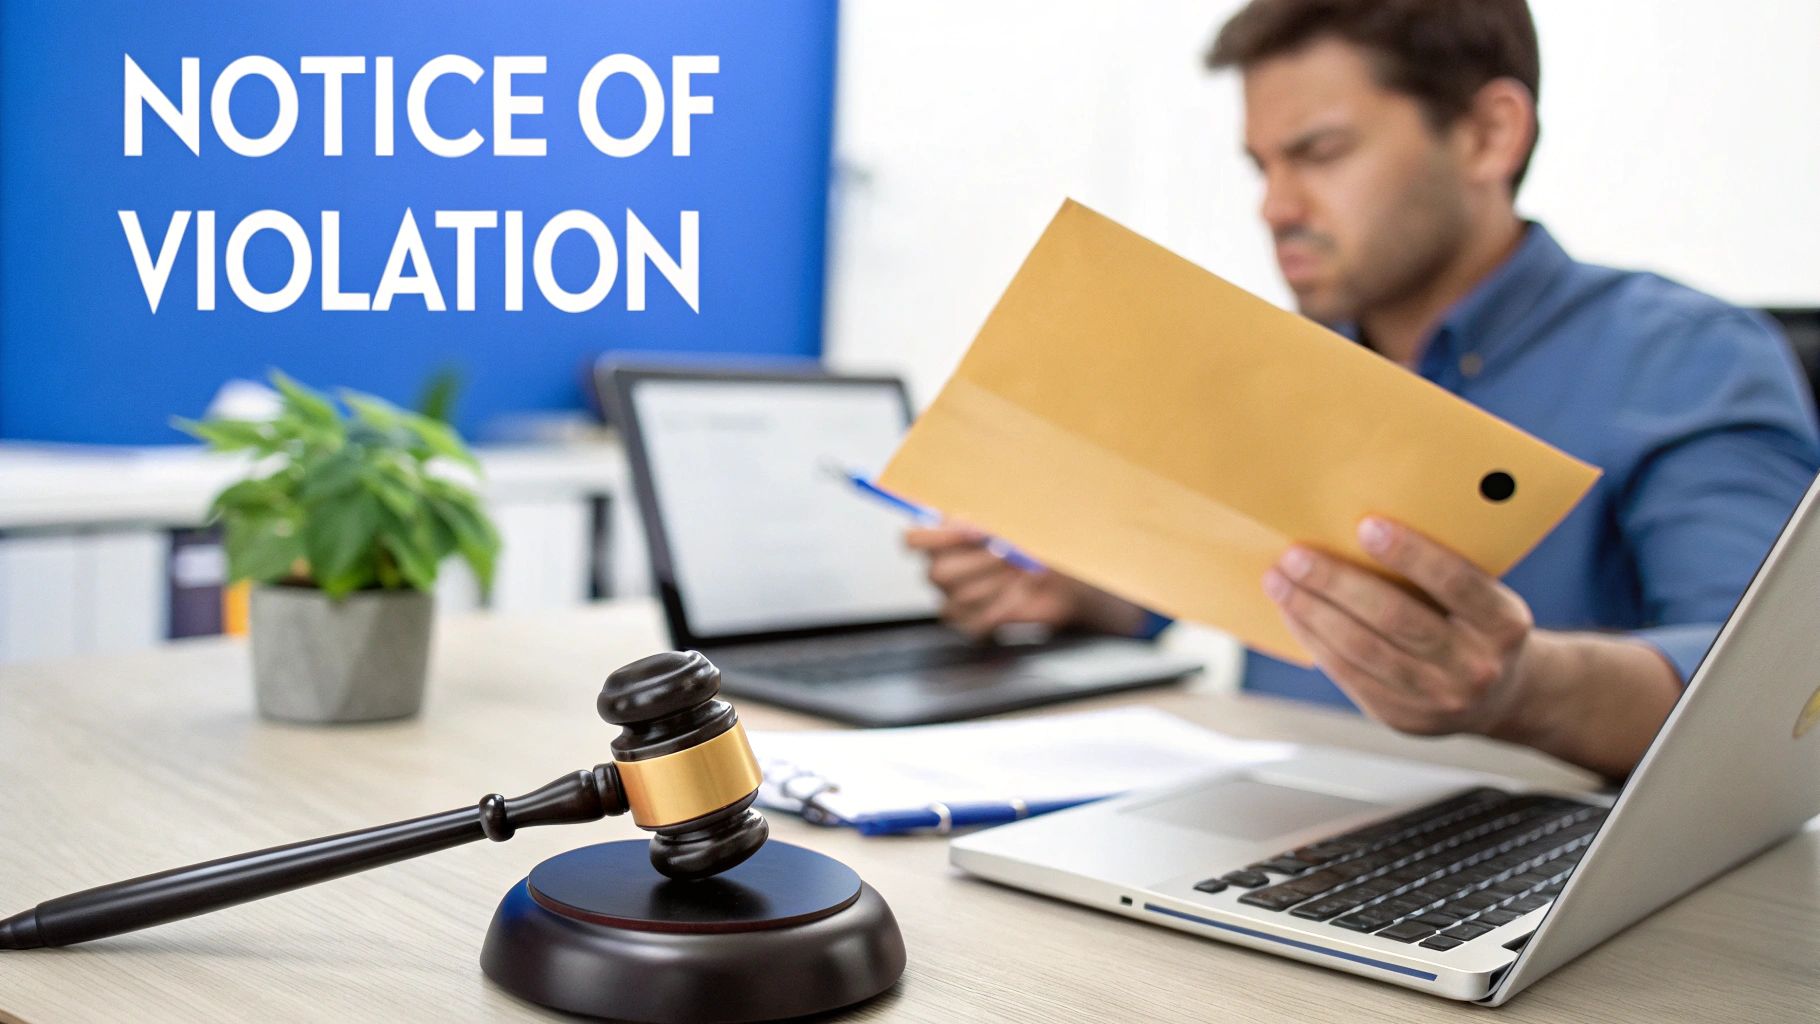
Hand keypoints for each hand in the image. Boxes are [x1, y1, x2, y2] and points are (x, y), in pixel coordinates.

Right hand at [905, 523, 1146, 637]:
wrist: (1063, 580)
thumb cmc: (1035, 545)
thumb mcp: (1012, 524)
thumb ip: (985, 522)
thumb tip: (966, 525)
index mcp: (944, 539)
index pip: (912, 540)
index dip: (938, 538)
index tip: (976, 532)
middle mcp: (941, 570)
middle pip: (936, 573)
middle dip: (979, 563)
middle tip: (1008, 554)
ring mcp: (953, 600)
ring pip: (960, 598)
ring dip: (997, 584)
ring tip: (1020, 573)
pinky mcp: (970, 624)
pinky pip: (975, 622)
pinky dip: (1003, 608)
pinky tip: (1016, 596)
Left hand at [1262, 517, 1544, 736]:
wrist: (1501, 697)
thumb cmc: (1478, 625)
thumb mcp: (1483, 597)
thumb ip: (1441, 570)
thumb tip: (1359, 527)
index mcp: (1504, 623)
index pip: (1455, 582)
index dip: (1410, 553)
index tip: (1365, 525)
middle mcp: (1476, 666)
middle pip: (1396, 618)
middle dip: (1337, 583)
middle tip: (1296, 555)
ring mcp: (1438, 699)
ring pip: (1362, 649)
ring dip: (1312, 611)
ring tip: (1279, 581)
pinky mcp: (1402, 717)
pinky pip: (1348, 674)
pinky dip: (1314, 639)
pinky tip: (1293, 612)